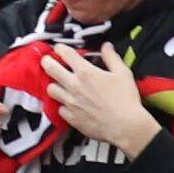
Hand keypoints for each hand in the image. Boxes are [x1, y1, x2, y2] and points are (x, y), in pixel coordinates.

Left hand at [43, 38, 157, 151]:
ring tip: (60, 85)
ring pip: (50, 89)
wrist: (126, 126)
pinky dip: (63, 105)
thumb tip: (106, 46)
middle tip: (50, 62)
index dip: (59, 48)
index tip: (59, 49)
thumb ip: (111, 57)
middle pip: (49, 68)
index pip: (64, 53)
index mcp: (85, 72)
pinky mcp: (71, 117)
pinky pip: (59, 108)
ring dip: (54, 85)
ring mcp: (70, 102)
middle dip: (47, 62)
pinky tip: (70, 104)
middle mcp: (74, 85)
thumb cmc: (126, 99)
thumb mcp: (123, 73)